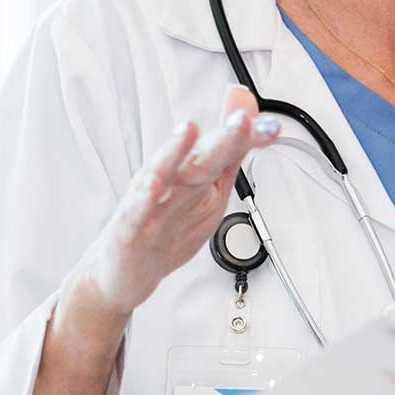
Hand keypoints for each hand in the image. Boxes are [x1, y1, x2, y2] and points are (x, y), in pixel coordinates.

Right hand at [74, 86, 280, 325]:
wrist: (124, 274)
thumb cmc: (166, 228)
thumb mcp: (208, 192)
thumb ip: (230, 156)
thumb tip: (250, 120)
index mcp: (191, 174)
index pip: (222, 150)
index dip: (247, 139)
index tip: (270, 129)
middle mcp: (169, 181)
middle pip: (198, 157)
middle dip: (220, 138)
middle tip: (241, 120)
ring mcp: (147, 203)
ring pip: (161, 173)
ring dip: (175, 151)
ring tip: (188, 130)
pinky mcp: (128, 229)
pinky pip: (136, 211)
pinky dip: (144, 198)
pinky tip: (154, 185)